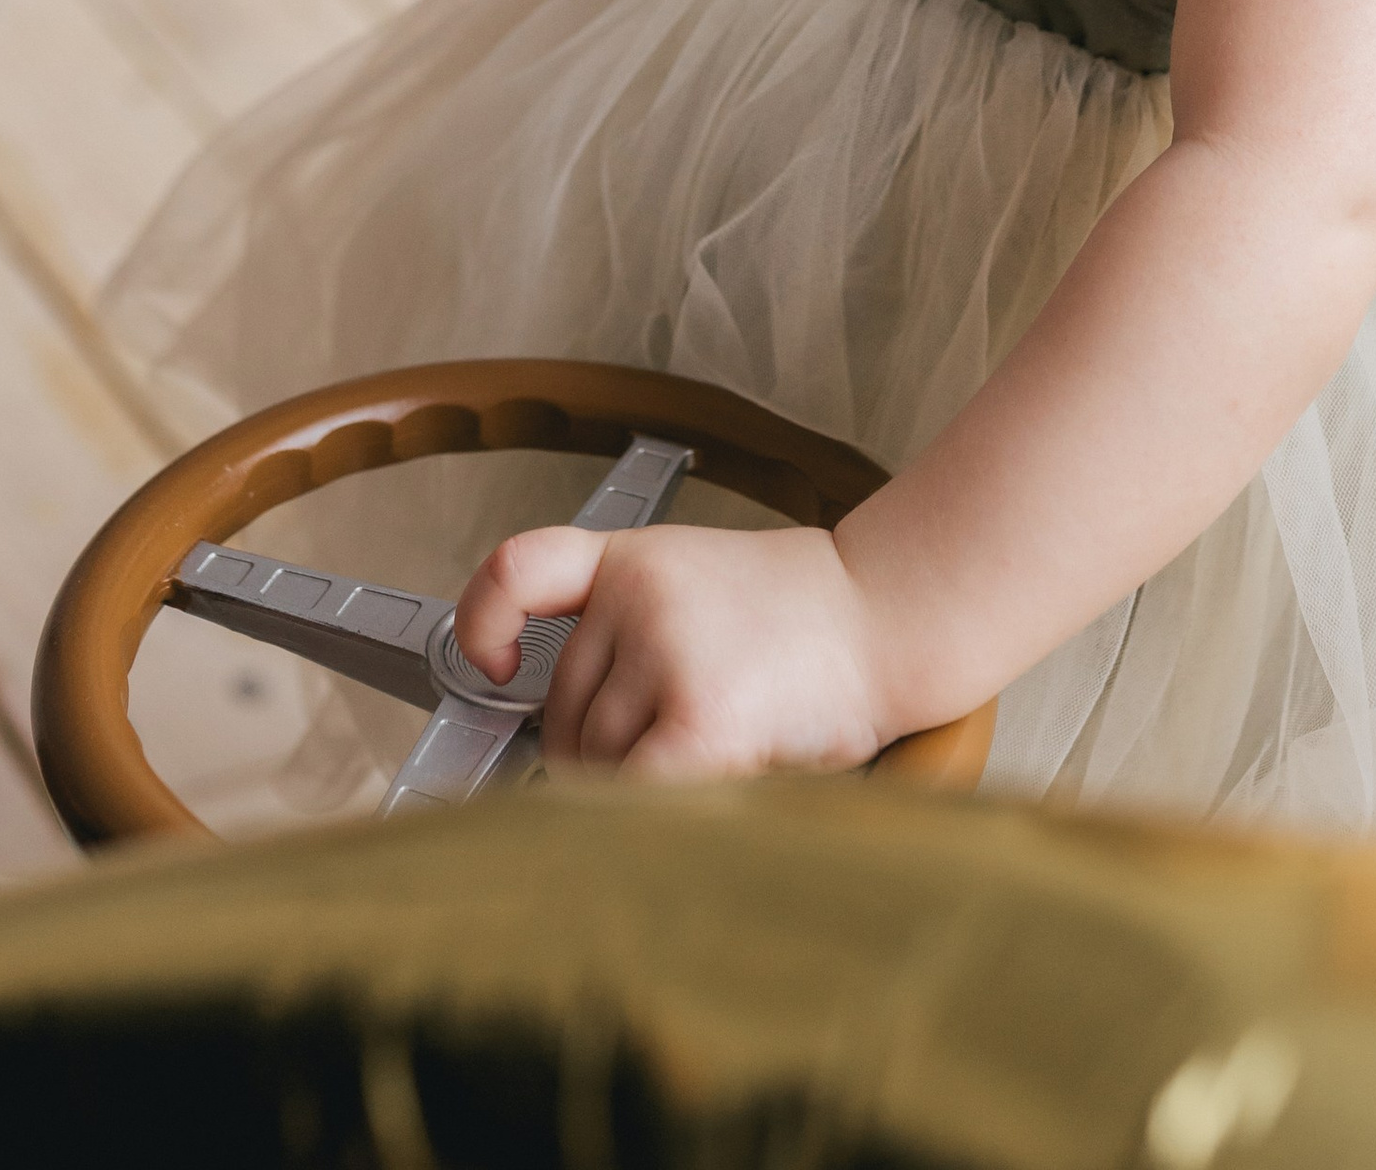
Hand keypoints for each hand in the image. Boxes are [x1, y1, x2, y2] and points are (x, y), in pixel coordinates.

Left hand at [456, 518, 883, 779]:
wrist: (890, 614)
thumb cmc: (801, 619)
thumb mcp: (696, 584)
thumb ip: (628, 633)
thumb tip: (560, 747)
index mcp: (632, 559)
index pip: (519, 571)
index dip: (485, 620)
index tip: (493, 661)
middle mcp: (637, 599)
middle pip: (561, 714)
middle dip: (601, 750)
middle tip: (681, 735)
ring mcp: (666, 656)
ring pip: (595, 766)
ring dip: (640, 785)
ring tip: (719, 747)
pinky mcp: (699, 722)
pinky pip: (635, 798)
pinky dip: (655, 817)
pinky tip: (703, 789)